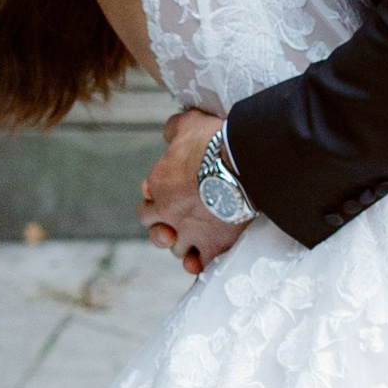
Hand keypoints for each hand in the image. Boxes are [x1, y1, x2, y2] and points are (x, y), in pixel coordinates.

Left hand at [140, 109, 244, 274]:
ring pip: (178, 250)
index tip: (170, 196)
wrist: (241, 163)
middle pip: (156, 231)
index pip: (146, 204)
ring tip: (198, 238)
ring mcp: (190, 232)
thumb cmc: (213, 140)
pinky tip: (204, 260)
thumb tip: (169, 133)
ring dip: (185, 245)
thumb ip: (174, 130)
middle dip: (165, 228)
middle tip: (179, 222)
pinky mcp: (214, 245)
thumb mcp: (188, 123)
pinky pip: (203, 264)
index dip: (156, 202)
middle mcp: (168, 213)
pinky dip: (202, 264)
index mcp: (159, 186)